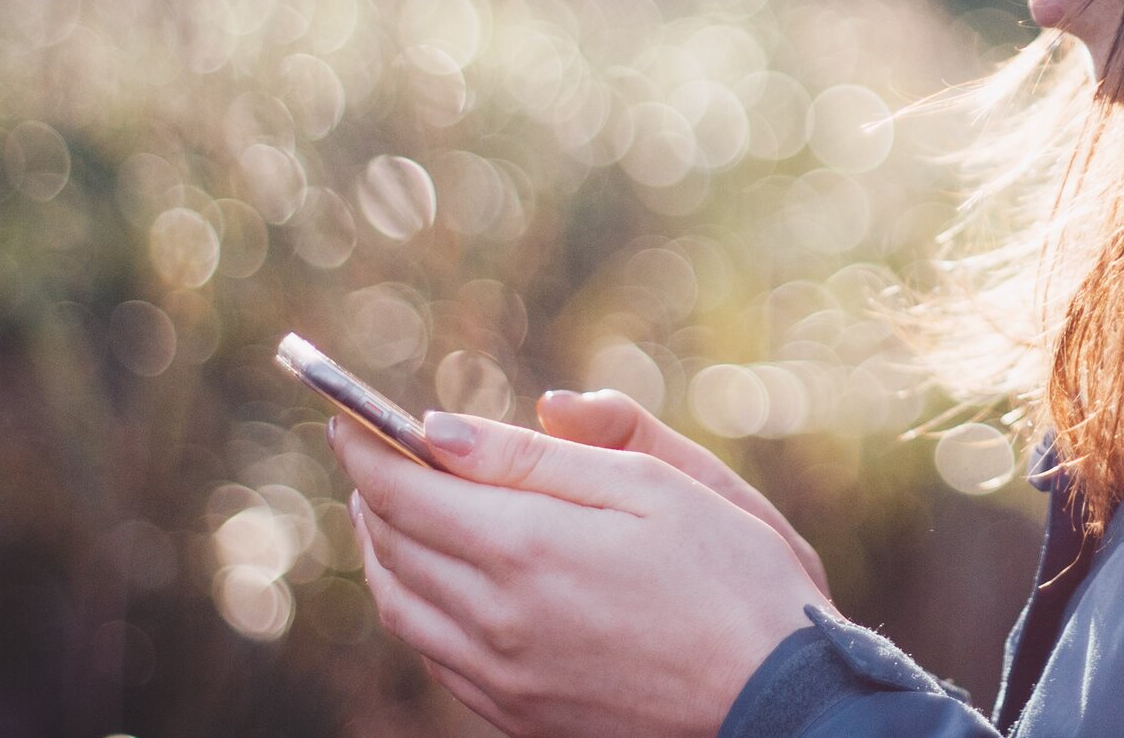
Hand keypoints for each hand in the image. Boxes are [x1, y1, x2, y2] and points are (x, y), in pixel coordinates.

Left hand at [332, 409, 826, 737]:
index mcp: (528, 548)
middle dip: (372, 491)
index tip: (347, 415)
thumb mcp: (656, 486)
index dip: (366, 447)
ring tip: (390, 513)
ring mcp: (502, 676)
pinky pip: (434, 656)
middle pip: (392, 546)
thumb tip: (443, 428)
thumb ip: (545, 455)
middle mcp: (496, 618)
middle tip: (371, 454)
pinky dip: (414, 608)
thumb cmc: (735, 578)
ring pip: (401, 607)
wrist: (777, 698)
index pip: (404, 489)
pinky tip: (437, 585)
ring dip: (382, 552)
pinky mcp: (518, 715)